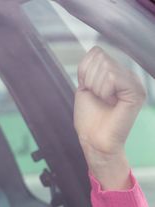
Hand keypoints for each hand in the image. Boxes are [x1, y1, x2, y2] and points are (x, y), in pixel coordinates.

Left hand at [74, 46, 145, 188]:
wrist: (94, 141)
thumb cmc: (89, 120)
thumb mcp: (85, 87)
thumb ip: (89, 69)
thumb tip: (94, 51)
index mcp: (117, 74)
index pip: (96, 52)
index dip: (84, 70)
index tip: (88, 89)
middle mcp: (128, 76)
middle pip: (100, 58)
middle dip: (89, 79)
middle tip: (96, 97)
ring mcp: (134, 83)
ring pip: (105, 67)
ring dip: (95, 87)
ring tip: (103, 100)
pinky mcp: (136, 92)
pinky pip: (113, 77)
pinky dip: (103, 90)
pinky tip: (109, 101)